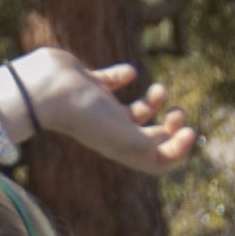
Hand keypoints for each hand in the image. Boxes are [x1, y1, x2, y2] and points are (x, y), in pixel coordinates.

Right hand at [8, 49, 196, 176]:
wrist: (45, 89)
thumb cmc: (85, 115)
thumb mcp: (125, 137)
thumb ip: (153, 144)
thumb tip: (172, 139)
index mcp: (120, 147)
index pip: (156, 161)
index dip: (179, 151)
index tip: (188, 130)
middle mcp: (111, 129)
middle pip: (150, 137)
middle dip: (172, 126)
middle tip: (178, 113)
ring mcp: (100, 107)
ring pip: (136, 110)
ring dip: (155, 101)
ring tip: (159, 89)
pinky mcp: (90, 82)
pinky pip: (114, 80)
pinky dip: (125, 75)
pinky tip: (126, 74)